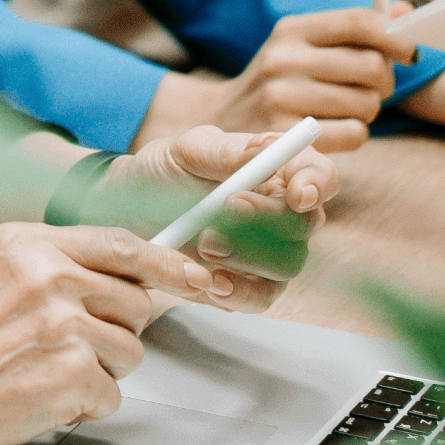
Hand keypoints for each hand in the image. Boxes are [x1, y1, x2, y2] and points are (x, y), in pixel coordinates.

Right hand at [0, 223, 224, 444]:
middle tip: (65, 347)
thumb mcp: (1, 278)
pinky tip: (43, 395)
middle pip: (136, 302)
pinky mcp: (70, 371)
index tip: (199, 276)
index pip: (122, 243)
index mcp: (28, 242)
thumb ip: (60, 267)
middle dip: (114, 332)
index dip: (170, 262)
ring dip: (99, 371)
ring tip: (47, 371)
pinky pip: (113, 392)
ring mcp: (60, 322)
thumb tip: (136, 278)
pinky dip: (85, 405)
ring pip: (131, 351)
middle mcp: (47, 273)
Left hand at [100, 126, 334, 311]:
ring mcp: (267, 254)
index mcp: (276, 170)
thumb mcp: (187, 151)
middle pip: (305, 225)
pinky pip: (259, 299)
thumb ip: (228, 151)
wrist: (124, 213)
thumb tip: (270, 146)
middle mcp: (281, 214)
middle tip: (225, 208)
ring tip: (203, 243)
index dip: (318, 184)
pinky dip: (235, 292)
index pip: (319, 176)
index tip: (297, 193)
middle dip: (267, 219)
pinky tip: (207, 279)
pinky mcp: (246, 287)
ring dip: (247, 256)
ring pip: (286, 266)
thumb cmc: (162, 172)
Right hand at [138, 6, 419, 151]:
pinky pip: (354, 134)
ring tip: (346, 108)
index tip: (410, 52)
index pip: (359, 22)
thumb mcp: (304, 45)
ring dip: (368, 110)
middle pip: (371, 66)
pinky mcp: (286, 135)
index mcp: (292, 29)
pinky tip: (334, 130)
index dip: (396, 36)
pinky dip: (355, 134)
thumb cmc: (279, 80)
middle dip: (384, 81)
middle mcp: (283, 58)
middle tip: (373, 88)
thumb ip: (355, 30)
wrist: (221, 122)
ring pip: (367, 103)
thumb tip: (407, 10)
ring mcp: (281, 97)